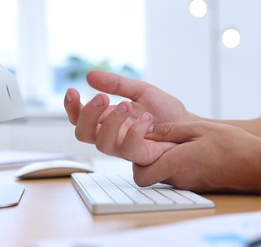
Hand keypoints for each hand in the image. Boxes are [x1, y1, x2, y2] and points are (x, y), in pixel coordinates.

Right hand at [64, 70, 192, 164]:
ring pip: (102, 144)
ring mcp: (126, 148)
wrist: (188, 125)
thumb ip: (117, 84)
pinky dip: (136, 131)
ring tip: (127, 105)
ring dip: (111, 122)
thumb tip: (90, 75)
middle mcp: (113, 136)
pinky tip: (147, 119)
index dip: (72, 108)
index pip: (80, 119)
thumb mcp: (141, 91)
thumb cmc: (165, 112)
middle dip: (88, 115)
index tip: (73, 90)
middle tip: (101, 98)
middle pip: (83, 134)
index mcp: (109, 121)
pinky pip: (129, 149)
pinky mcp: (142, 156)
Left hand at [132, 121, 260, 192]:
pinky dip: (178, 164)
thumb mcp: (198, 129)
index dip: (136, 160)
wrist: (257, 165)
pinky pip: (179, 175)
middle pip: (149, 176)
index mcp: (175, 164)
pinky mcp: (197, 185)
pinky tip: (191, 150)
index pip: (140, 175)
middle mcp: (178, 179)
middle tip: (158, 142)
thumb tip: (147, 129)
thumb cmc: (231, 145)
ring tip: (178, 142)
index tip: (144, 142)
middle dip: (147, 160)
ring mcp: (188, 184)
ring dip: (164, 160)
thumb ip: (170, 130)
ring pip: (164, 175)